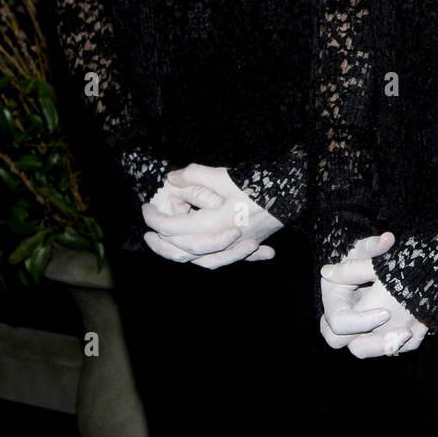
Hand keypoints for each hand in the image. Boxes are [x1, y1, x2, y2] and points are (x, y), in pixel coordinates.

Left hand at [141, 163, 282, 267]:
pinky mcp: (247, 245)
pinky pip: (222, 259)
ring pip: (200, 260)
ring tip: (167, 246)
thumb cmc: (256, 184)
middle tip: (148, 232)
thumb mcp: (222, 176)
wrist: (292, 192)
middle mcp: (221, 242)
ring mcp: (235, 247)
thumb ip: (194, 176)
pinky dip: (210, 257)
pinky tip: (202, 255)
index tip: (145, 208)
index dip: (154, 219)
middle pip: (182, 251)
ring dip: (180, 254)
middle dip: (161, 243)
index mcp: (212, 226)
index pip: (172, 228)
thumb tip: (172, 179)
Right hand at [320, 232, 427, 358]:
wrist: (368, 265)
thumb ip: (375, 247)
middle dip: (376, 344)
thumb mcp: (364, 250)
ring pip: (369, 351)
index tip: (387, 312)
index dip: (361, 321)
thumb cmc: (362, 255)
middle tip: (402, 332)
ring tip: (413, 331)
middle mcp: (343, 322)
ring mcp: (359, 331)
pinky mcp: (376, 335)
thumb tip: (387, 238)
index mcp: (334, 302)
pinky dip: (405, 343)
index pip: (339, 323)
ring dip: (391, 346)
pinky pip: (389, 350)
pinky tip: (422, 326)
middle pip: (352, 346)